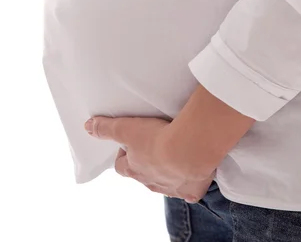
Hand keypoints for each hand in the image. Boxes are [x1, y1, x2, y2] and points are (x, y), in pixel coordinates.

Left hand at [84, 116, 215, 202]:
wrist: (188, 149)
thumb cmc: (156, 139)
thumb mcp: (126, 128)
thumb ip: (106, 128)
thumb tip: (88, 126)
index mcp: (134, 169)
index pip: (121, 166)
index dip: (124, 155)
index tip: (130, 143)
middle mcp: (150, 182)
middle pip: (143, 176)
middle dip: (146, 164)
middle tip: (155, 146)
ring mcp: (171, 188)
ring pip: (165, 184)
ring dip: (168, 172)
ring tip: (176, 154)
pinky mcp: (191, 191)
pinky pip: (189, 191)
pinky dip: (190, 182)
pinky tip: (194, 170)